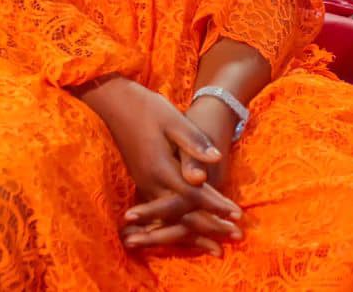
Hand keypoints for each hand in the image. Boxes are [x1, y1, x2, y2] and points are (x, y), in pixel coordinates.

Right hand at [121, 96, 242, 255]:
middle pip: (183, 214)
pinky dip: (178, 226)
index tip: (238, 215)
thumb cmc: (148, 108)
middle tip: (237, 236)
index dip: (216, 205)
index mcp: (160, 167)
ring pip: (171, 219)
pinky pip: (162, 213)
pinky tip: (191, 235)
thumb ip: (193, 143)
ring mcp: (144, 185)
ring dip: (195, 233)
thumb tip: (215, 159)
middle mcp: (150, 182)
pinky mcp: (142, 184)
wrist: (115, 105)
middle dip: (210, 226)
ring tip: (217, 248)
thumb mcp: (174, 120)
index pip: (193, 194)